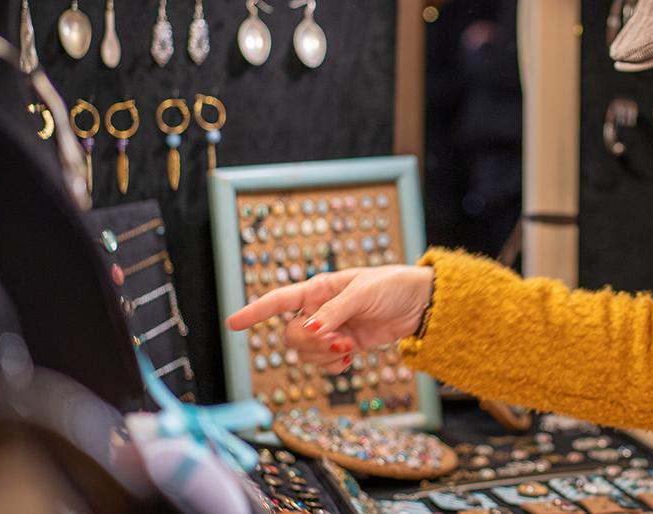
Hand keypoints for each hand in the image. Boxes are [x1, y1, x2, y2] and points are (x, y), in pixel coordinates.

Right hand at [226, 265, 433, 373]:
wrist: (419, 304)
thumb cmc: (393, 286)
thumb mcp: (363, 292)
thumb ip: (335, 312)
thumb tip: (310, 329)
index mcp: (319, 289)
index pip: (280, 300)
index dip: (255, 311)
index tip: (232, 323)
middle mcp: (319, 310)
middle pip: (291, 336)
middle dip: (312, 345)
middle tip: (341, 341)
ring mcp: (331, 330)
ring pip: (306, 354)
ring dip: (325, 356)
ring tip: (350, 346)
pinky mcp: (344, 346)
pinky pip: (324, 364)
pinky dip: (334, 366)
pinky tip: (351, 358)